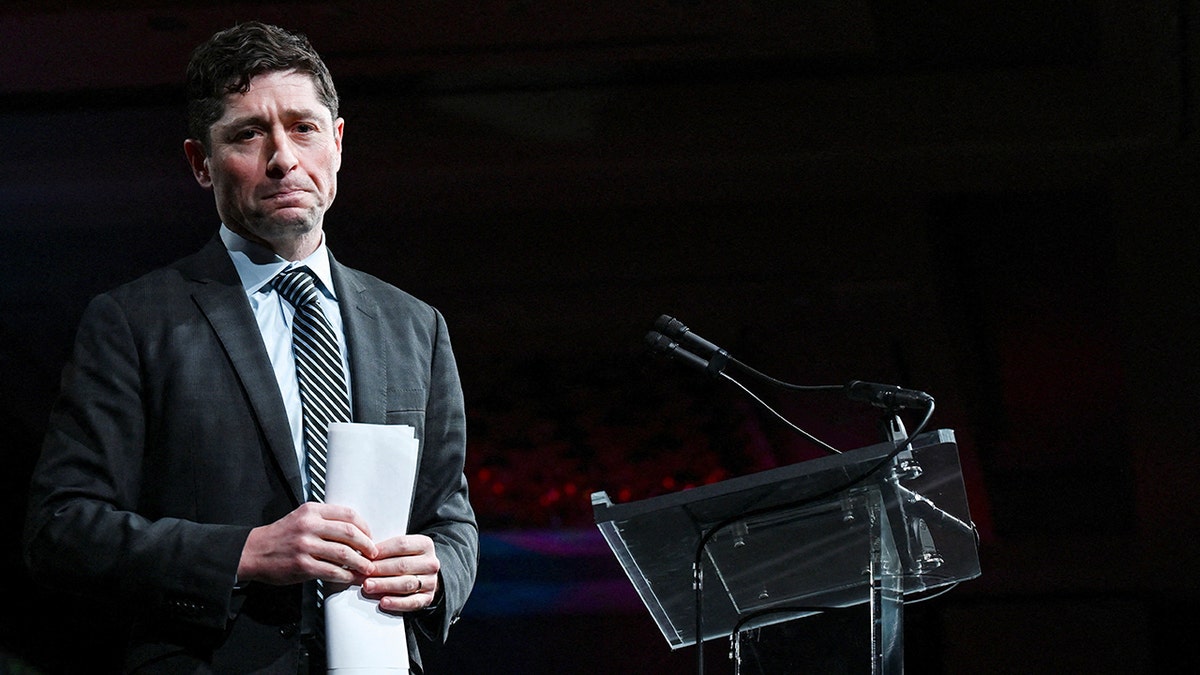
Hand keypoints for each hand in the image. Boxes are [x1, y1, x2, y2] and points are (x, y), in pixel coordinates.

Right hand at [237, 502, 377, 585]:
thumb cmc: (280, 536)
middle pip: (349, 532)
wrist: (253, 552)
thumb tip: (354, 531)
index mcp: (311, 511)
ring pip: (344, 553)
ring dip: (360, 562)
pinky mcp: (302, 565)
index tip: (370, 536)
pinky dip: (346, 575)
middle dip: (367, 545)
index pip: (347, 514)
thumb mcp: (301, 518)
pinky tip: (350, 577)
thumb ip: (324, 520)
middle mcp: (309, 525)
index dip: (364, 526)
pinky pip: (332, 571)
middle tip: (373, 553)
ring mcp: (305, 546)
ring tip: (367, 568)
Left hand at [362, 534, 439, 612]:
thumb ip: (385, 551)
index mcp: (424, 545)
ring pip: (406, 583)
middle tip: (363, 573)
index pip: (402, 544)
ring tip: (368, 586)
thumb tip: (362, 557)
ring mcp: (431, 581)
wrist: (424, 575)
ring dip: (384, 585)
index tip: (366, 556)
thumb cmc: (407, 560)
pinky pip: (412, 602)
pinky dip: (396, 603)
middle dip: (380, 570)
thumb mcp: (400, 549)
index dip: (382, 550)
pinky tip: (384, 602)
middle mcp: (430, 563)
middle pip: (402, 565)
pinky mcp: (428, 598)